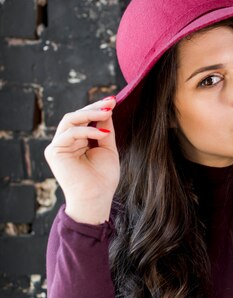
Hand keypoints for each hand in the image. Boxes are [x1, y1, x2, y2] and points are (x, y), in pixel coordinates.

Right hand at [44, 96, 119, 224]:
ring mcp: (58, 146)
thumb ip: (105, 129)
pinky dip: (86, 130)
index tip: (113, 100)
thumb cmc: (103, 177)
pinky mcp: (54, 152)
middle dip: (94, 108)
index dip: (97, 108)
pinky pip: (69, 133)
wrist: (96, 197)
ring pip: (70, 120)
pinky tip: (102, 133)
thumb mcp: (107, 147)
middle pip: (76, 116)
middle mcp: (65, 142)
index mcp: (77, 141)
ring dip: (90, 114)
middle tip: (111, 102)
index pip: (84, 119)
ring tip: (108, 112)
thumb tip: (107, 109)